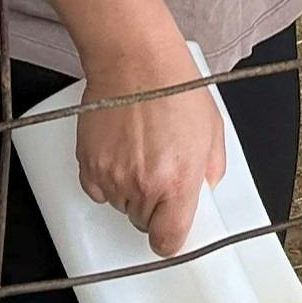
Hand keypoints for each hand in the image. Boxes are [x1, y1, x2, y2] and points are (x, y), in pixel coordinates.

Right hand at [76, 35, 230, 258]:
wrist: (134, 62)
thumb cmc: (175, 89)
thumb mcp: (213, 132)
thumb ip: (210, 171)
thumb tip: (203, 191)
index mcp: (178, 182)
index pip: (168, 240)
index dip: (169, 239)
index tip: (170, 232)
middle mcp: (142, 186)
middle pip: (144, 222)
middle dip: (154, 205)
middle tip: (160, 171)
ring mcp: (112, 176)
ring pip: (121, 205)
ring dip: (130, 190)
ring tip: (141, 153)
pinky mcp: (88, 164)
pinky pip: (98, 190)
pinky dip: (108, 179)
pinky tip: (120, 152)